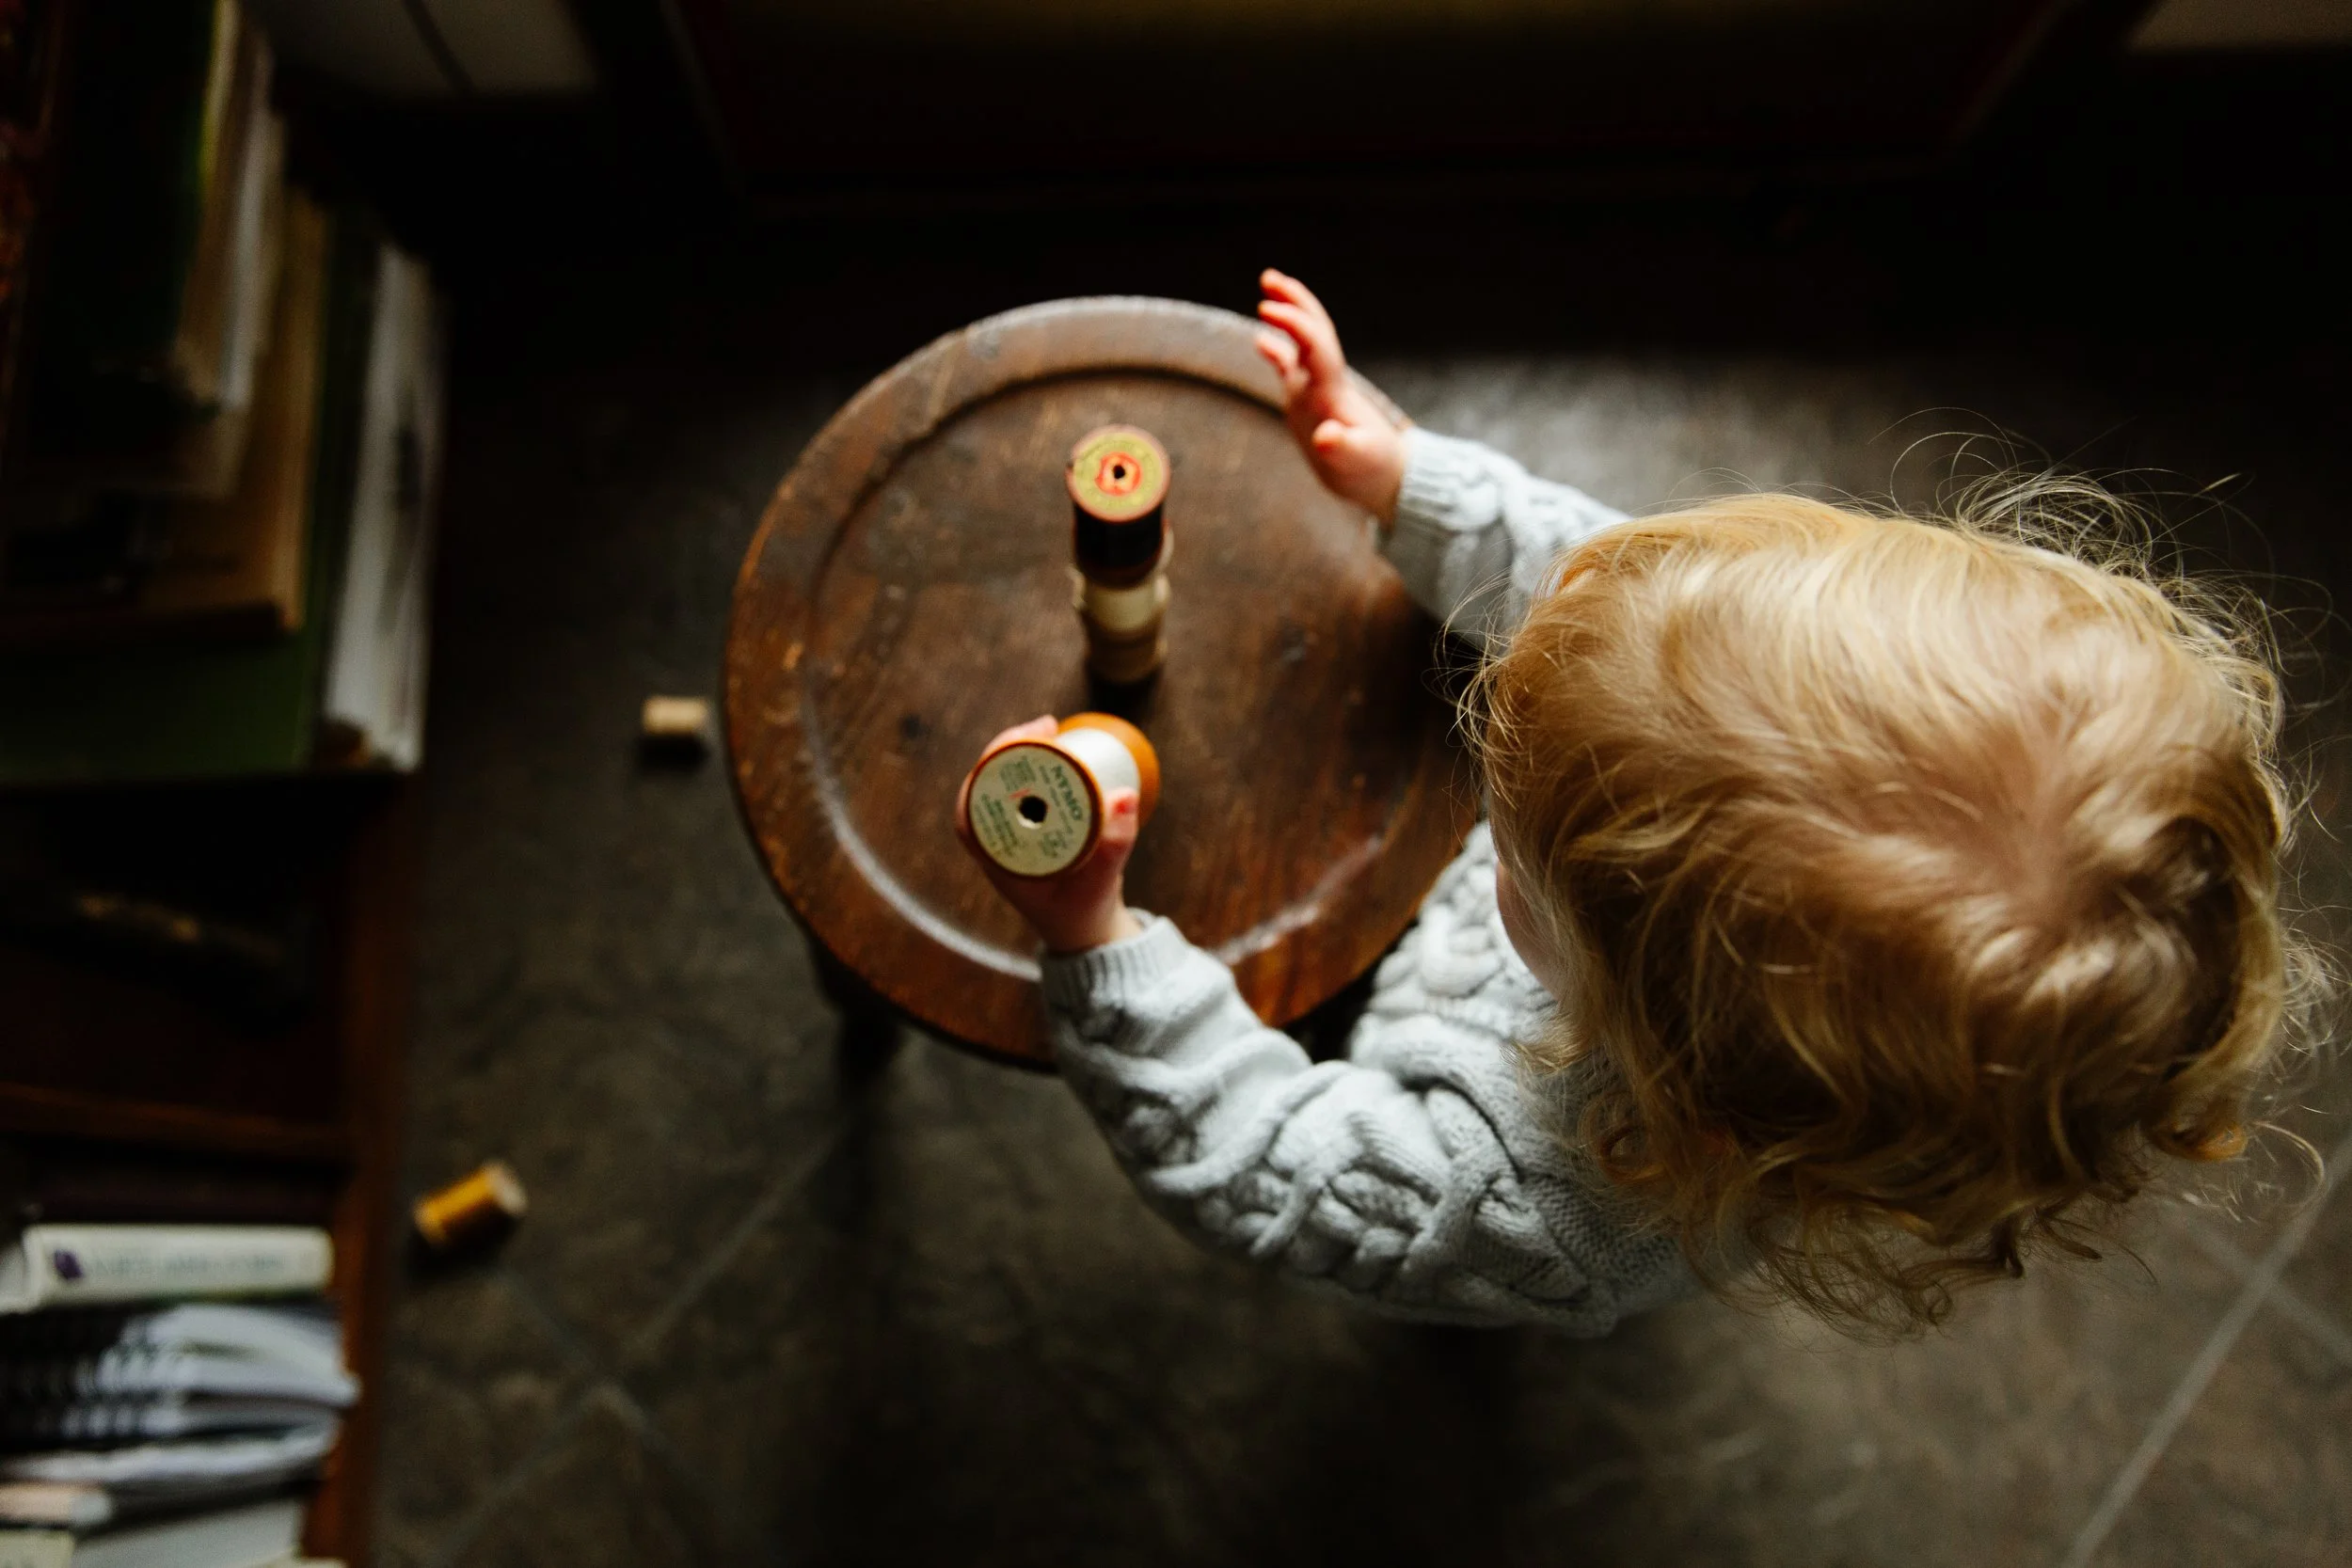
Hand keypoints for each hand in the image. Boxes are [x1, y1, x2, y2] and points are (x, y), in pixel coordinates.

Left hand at [954, 716, 1144, 954]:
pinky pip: (1024, 794)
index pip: (972, 808)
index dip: (989, 767)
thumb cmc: (1083, 913)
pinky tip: (1058, 750)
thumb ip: (1113, 844)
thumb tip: (1124, 794)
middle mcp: (996, 846)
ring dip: (1024, 756)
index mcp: (996, 861)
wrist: (1084, 934)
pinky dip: (1036, 770)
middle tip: (1047, 726)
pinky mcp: (1030, 832)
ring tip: (1052, 730)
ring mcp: (1011, 838)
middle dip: (1011, 749)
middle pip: (986, 787)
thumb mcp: (1100, 883)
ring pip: (1004, 788)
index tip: (1020, 743)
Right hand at [1255, 268, 1407, 524]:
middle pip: (1313, 332)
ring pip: (1303, 343)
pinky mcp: (1311, 403)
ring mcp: (1316, 391)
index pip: (1314, 346)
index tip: (1269, 307)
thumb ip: (1342, 448)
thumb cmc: (1371, 471)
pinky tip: (1261, 341)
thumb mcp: (1356, 463)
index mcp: (1332, 392)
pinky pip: (1292, 369)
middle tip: (1270, 277)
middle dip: (1295, 303)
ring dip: (1289, 315)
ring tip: (1268, 289)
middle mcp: (1323, 384)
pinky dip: (1278, 351)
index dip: (1295, 324)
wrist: (1382, 479)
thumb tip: (1326, 436)